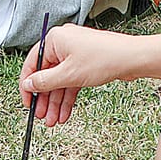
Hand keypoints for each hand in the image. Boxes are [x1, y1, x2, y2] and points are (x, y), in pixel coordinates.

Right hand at [18, 23, 132, 126]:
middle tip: (42, 115)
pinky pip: (71, 81)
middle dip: (45, 98)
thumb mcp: (68, 75)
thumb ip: (45, 81)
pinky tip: (65, 112)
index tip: (28, 102)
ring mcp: (75, 54)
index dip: (28, 86)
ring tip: (54, 119)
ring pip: (60, 81)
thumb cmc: (105, 58)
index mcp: (54, 40)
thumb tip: (28, 84)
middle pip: (47, 75)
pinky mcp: (86, 63)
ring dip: (57, 102)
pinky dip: (68, 96)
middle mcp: (63, 45)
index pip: (32, 64)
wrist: (132, 58)